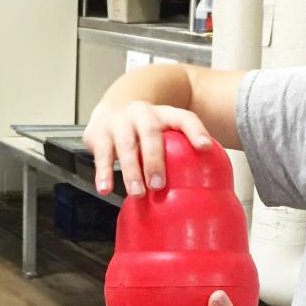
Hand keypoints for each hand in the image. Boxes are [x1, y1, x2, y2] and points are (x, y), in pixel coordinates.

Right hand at [83, 101, 213, 196]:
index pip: (184, 118)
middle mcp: (142, 114)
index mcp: (164, 114)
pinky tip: (105, 188)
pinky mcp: (99, 133)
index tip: (204, 147)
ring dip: (131, 170)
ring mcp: (119, 122)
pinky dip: (103, 172)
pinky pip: (101, 153)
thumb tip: (206, 186)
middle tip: (158, 185)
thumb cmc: (144, 131)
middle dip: (154, 160)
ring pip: (125, 145)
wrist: (111, 112)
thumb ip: (181, 151)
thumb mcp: (164, 132)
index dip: (195, 131)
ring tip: (137, 193)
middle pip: (150, 133)